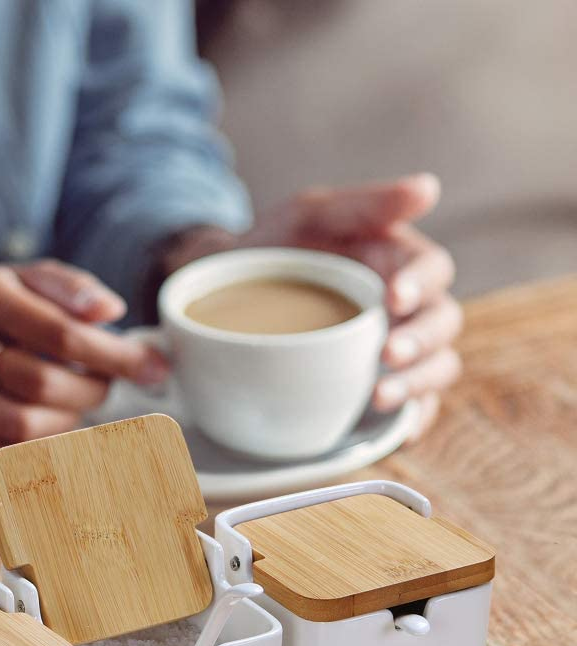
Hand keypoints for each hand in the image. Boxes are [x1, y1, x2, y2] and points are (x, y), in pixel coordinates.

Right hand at [0, 260, 167, 471]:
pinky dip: (33, 454)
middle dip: (92, 389)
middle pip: (42, 383)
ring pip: (22, 424)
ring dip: (66, 420)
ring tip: (75, 402)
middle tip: (107, 385)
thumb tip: (111, 310)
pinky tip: (52, 436)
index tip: (154, 367)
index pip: (60, 334)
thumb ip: (72, 288)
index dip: (115, 355)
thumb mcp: (29, 280)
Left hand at [243, 174, 461, 439]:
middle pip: (443, 324)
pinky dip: (411, 423)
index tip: (393, 298)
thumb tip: (428, 189)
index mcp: (397, 262)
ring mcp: (394, 351)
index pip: (432, 271)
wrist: (224, 294)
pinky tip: (400, 434)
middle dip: (421, 342)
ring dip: (417, 385)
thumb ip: (363, 204)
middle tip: (387, 354)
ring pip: (435, 370)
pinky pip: (410, 410)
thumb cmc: (275, 246)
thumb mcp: (307, 215)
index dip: (421, 284)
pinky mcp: (376, 388)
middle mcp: (406, 310)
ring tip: (379, 397)